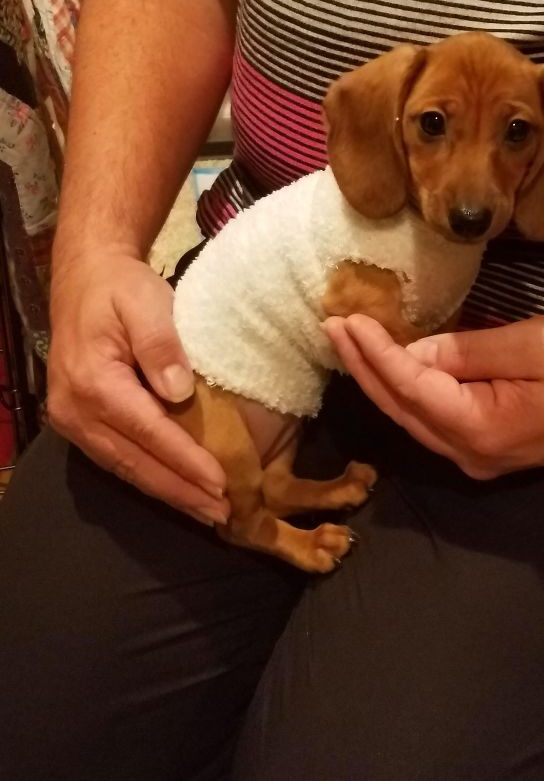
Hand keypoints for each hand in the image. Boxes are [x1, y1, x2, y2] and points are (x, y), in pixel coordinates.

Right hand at [48, 252, 229, 524]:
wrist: (85, 278)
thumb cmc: (121, 289)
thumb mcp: (146, 302)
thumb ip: (161, 345)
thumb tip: (179, 392)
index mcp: (94, 382)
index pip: (149, 432)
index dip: (186, 461)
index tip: (221, 483)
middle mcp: (76, 410)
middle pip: (136, 462)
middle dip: (181, 491)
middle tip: (222, 513)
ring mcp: (73, 421)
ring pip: (126, 468)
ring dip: (168, 492)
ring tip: (207, 511)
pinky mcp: (79, 424)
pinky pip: (118, 460)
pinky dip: (150, 478)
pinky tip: (178, 490)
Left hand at [324, 313, 543, 477]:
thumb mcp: (529, 344)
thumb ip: (465, 351)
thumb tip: (413, 350)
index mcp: (482, 429)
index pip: (410, 387)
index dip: (375, 353)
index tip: (347, 319)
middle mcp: (471, 454)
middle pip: (400, 409)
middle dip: (363, 367)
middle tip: (333, 327)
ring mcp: (477, 459)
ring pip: (411, 419)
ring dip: (379, 379)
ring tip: (349, 342)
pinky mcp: (485, 450)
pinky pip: (431, 421)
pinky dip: (405, 392)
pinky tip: (389, 367)